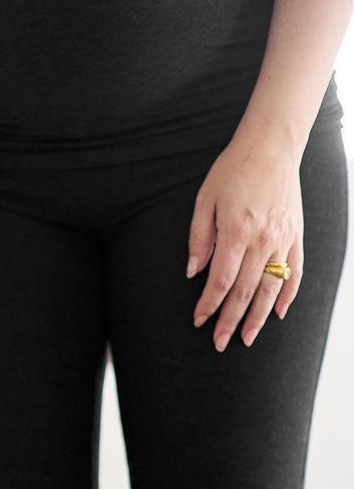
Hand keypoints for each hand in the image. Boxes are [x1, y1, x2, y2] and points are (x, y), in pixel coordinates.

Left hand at [186, 130, 303, 351]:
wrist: (272, 146)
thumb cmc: (233, 170)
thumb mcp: (204, 200)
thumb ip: (198, 238)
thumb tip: (193, 272)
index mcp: (236, 232)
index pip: (220, 281)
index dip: (208, 306)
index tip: (199, 321)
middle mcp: (262, 241)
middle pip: (244, 292)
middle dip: (230, 320)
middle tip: (219, 343)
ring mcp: (283, 240)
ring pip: (271, 289)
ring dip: (258, 318)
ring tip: (246, 338)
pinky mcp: (296, 236)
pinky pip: (295, 272)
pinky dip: (288, 295)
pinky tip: (279, 314)